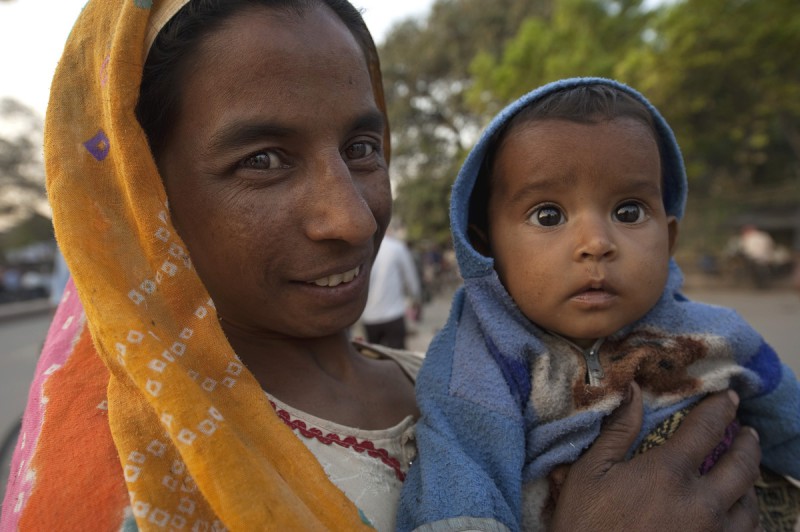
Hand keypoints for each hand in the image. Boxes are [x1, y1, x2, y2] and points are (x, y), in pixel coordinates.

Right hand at [551, 383, 761, 531]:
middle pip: (742, 466)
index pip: (707, 429)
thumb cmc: (585, 523)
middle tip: (747, 431)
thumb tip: (633, 391)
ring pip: (750, 507)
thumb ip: (617, 431)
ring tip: (742, 473)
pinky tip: (735, 513)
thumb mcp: (590, 472)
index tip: (728, 397)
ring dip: (749, 484)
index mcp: (669, 474)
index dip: (720, 408)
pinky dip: (745, 519)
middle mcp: (701, 504)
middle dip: (748, 443)